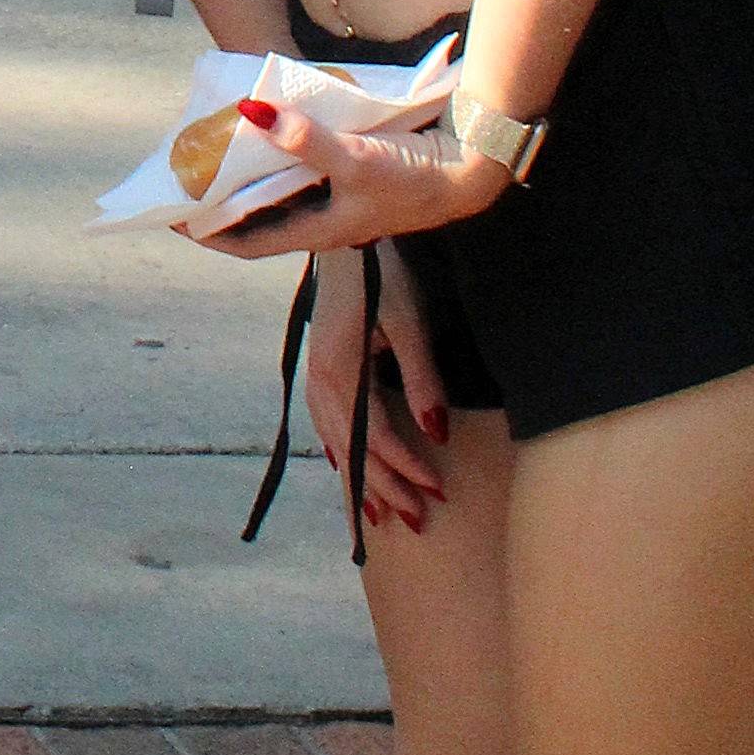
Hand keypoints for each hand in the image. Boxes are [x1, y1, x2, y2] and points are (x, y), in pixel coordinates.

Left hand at [203, 90, 513, 253]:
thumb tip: (252, 113)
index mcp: (320, 231)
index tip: (170, 217)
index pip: (248, 244)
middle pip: (259, 216)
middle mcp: (325, 219)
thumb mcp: (358, 159)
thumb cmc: (415, 176)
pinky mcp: (356, 174)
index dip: (207, 234)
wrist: (472, 168)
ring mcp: (340, 198)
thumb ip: (307, 140)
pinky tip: (270, 124)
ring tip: (217, 142)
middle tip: (187, 168)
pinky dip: (280, 152)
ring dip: (249, 173)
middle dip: (222, 198)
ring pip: (280, 191)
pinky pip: (304, 169)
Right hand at [307, 239, 451, 537]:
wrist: (348, 234)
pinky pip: (325, 420)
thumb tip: (435, 433)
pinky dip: (339, 447)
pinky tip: (345, 462)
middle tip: (418, 520)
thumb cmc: (381, 272)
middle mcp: (320, 377)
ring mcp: (316, 370)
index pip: (374, 436)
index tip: (437, 491)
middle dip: (384, 486)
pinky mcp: (321, 361)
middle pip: (352, 447)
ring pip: (336, 438)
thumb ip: (421, 379)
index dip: (405, 467)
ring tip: (380, 512)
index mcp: (339, 370)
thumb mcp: (408, 323)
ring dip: (361, 475)